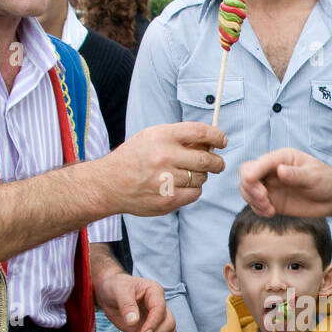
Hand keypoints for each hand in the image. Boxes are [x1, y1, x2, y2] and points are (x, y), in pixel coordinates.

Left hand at [93, 267, 175, 331]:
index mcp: (155, 292)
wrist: (109, 293)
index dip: (153, 323)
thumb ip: (126, 305)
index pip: (160, 309)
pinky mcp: (152, 328)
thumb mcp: (118, 291)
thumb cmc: (115, 287)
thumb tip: (133, 322)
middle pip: (170, 323)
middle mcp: (160, 305)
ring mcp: (157, 318)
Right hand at [98, 122, 226, 216]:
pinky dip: (193, 190)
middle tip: (219, 164)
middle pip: (207, 159)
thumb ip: (178, 138)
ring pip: (201, 178)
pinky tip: (182, 186)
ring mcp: (166, 180)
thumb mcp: (150, 137)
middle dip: (218, 162)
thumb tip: (209, 144)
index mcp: (161, 136)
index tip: (222, 141)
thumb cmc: (133, 158)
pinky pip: (194, 194)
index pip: (200, 132)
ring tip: (189, 175)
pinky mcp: (167, 199)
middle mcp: (164, 156)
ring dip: (201, 176)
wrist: (108, 184)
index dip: (217, 136)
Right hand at [240, 148, 331, 226]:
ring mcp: (270, 186)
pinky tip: (271, 213)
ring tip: (269, 209)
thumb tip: (280, 170)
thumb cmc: (326, 181)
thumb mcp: (314, 176)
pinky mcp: (271, 201)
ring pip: (247, 190)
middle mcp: (272, 170)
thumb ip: (296, 175)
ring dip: (252, 200)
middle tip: (264, 200)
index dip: (252, 171)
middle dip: (250, 187)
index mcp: (281, 158)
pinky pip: (255, 204)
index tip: (251, 182)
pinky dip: (258, 209)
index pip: (260, 162)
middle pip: (246, 174)